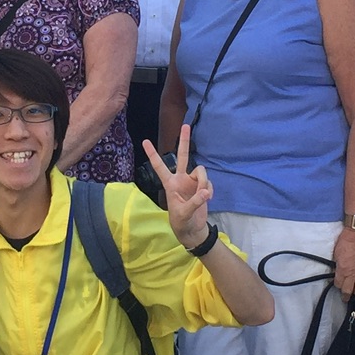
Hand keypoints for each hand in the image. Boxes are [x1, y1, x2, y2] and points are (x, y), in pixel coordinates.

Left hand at [142, 125, 213, 249]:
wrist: (193, 229)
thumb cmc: (182, 221)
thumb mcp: (184, 213)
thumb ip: (195, 201)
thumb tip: (205, 192)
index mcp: (170, 184)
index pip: (159, 166)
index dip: (153, 154)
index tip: (145, 141)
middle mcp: (180, 179)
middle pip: (182, 156)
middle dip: (184, 141)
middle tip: (185, 125)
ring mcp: (192, 182)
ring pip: (200, 171)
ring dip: (204, 182)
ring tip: (204, 196)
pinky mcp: (202, 186)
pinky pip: (208, 182)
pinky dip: (209, 189)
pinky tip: (207, 198)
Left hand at [333, 227, 354, 295]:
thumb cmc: (347, 241)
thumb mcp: (335, 253)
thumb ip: (336, 264)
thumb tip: (336, 270)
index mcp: (342, 270)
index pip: (338, 284)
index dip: (337, 286)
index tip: (337, 286)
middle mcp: (353, 274)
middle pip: (349, 290)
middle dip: (346, 295)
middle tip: (345, 298)